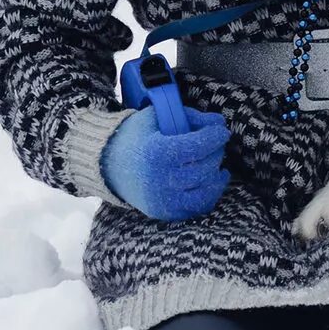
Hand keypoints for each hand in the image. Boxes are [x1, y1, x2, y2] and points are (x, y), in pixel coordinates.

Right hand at [100, 104, 230, 220]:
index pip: (197, 146)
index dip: (215, 137)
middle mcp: (159, 179)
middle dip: (216, 153)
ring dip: (216, 176)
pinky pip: (195, 208)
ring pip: (204, 192)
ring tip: (217, 164)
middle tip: (217, 144)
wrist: (106, 164)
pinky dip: (208, 195)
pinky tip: (210, 180)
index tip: (222, 131)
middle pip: (203, 168)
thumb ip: (189, 117)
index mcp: (156, 152)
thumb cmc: (135, 136)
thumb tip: (218, 122)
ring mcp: (161, 199)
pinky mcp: (162, 212)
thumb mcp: (157, 117)